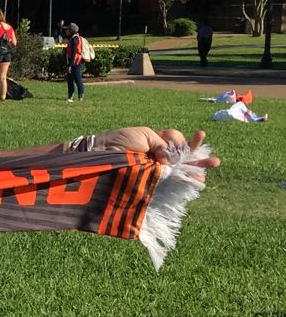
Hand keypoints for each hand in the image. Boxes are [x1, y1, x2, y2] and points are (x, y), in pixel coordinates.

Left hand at [97, 126, 219, 170]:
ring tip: (213, 165)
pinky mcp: (150, 181)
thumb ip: (161, 144)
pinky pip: (169, 182)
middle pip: (183, 157)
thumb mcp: (143, 134)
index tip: (199, 136)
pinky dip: (182, 182)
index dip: (186, 141)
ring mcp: (155, 170)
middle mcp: (158, 158)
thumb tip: (171, 160)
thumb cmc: (119, 141)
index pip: (176, 141)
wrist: (101, 154)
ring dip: (197, 169)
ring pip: (180, 170)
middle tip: (215, 160)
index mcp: (156, 143)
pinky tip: (197, 180)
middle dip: (199, 157)